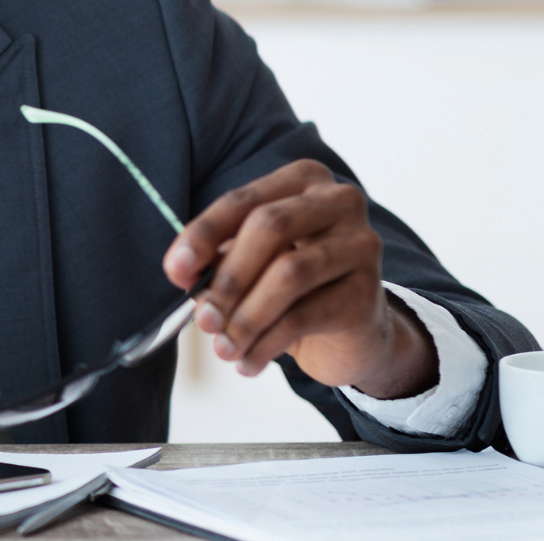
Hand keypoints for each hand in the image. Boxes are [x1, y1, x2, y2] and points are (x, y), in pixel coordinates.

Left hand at [163, 159, 437, 398]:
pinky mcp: (367, 294)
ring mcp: (361, 245)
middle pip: (270, 226)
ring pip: (289, 274)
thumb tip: (182, 271)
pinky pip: (304, 316)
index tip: (176, 269)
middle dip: (227, 277)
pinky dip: (266, 343)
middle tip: (203, 318)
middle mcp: (339, 202)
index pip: (243, 200)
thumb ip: (218, 260)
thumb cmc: (294, 288)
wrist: (352, 334)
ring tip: (223, 348)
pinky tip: (248, 362)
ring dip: (245, 317)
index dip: (203, 234)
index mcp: (303, 180)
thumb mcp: (251, 265)